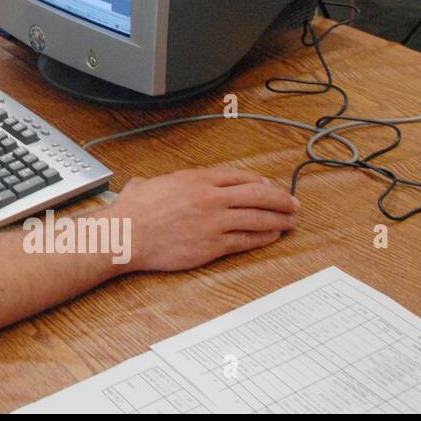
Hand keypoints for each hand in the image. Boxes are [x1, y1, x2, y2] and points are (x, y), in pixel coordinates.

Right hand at [111, 167, 297, 272]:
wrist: (127, 235)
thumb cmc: (132, 212)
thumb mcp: (146, 185)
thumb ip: (156, 183)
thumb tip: (146, 185)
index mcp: (196, 179)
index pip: (240, 176)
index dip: (261, 181)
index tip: (271, 185)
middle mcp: (210, 197)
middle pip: (257, 194)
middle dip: (280, 199)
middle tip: (293, 203)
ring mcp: (214, 221)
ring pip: (257, 218)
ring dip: (278, 219)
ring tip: (290, 221)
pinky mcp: (213, 245)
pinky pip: (246, 240)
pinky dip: (263, 237)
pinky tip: (272, 236)